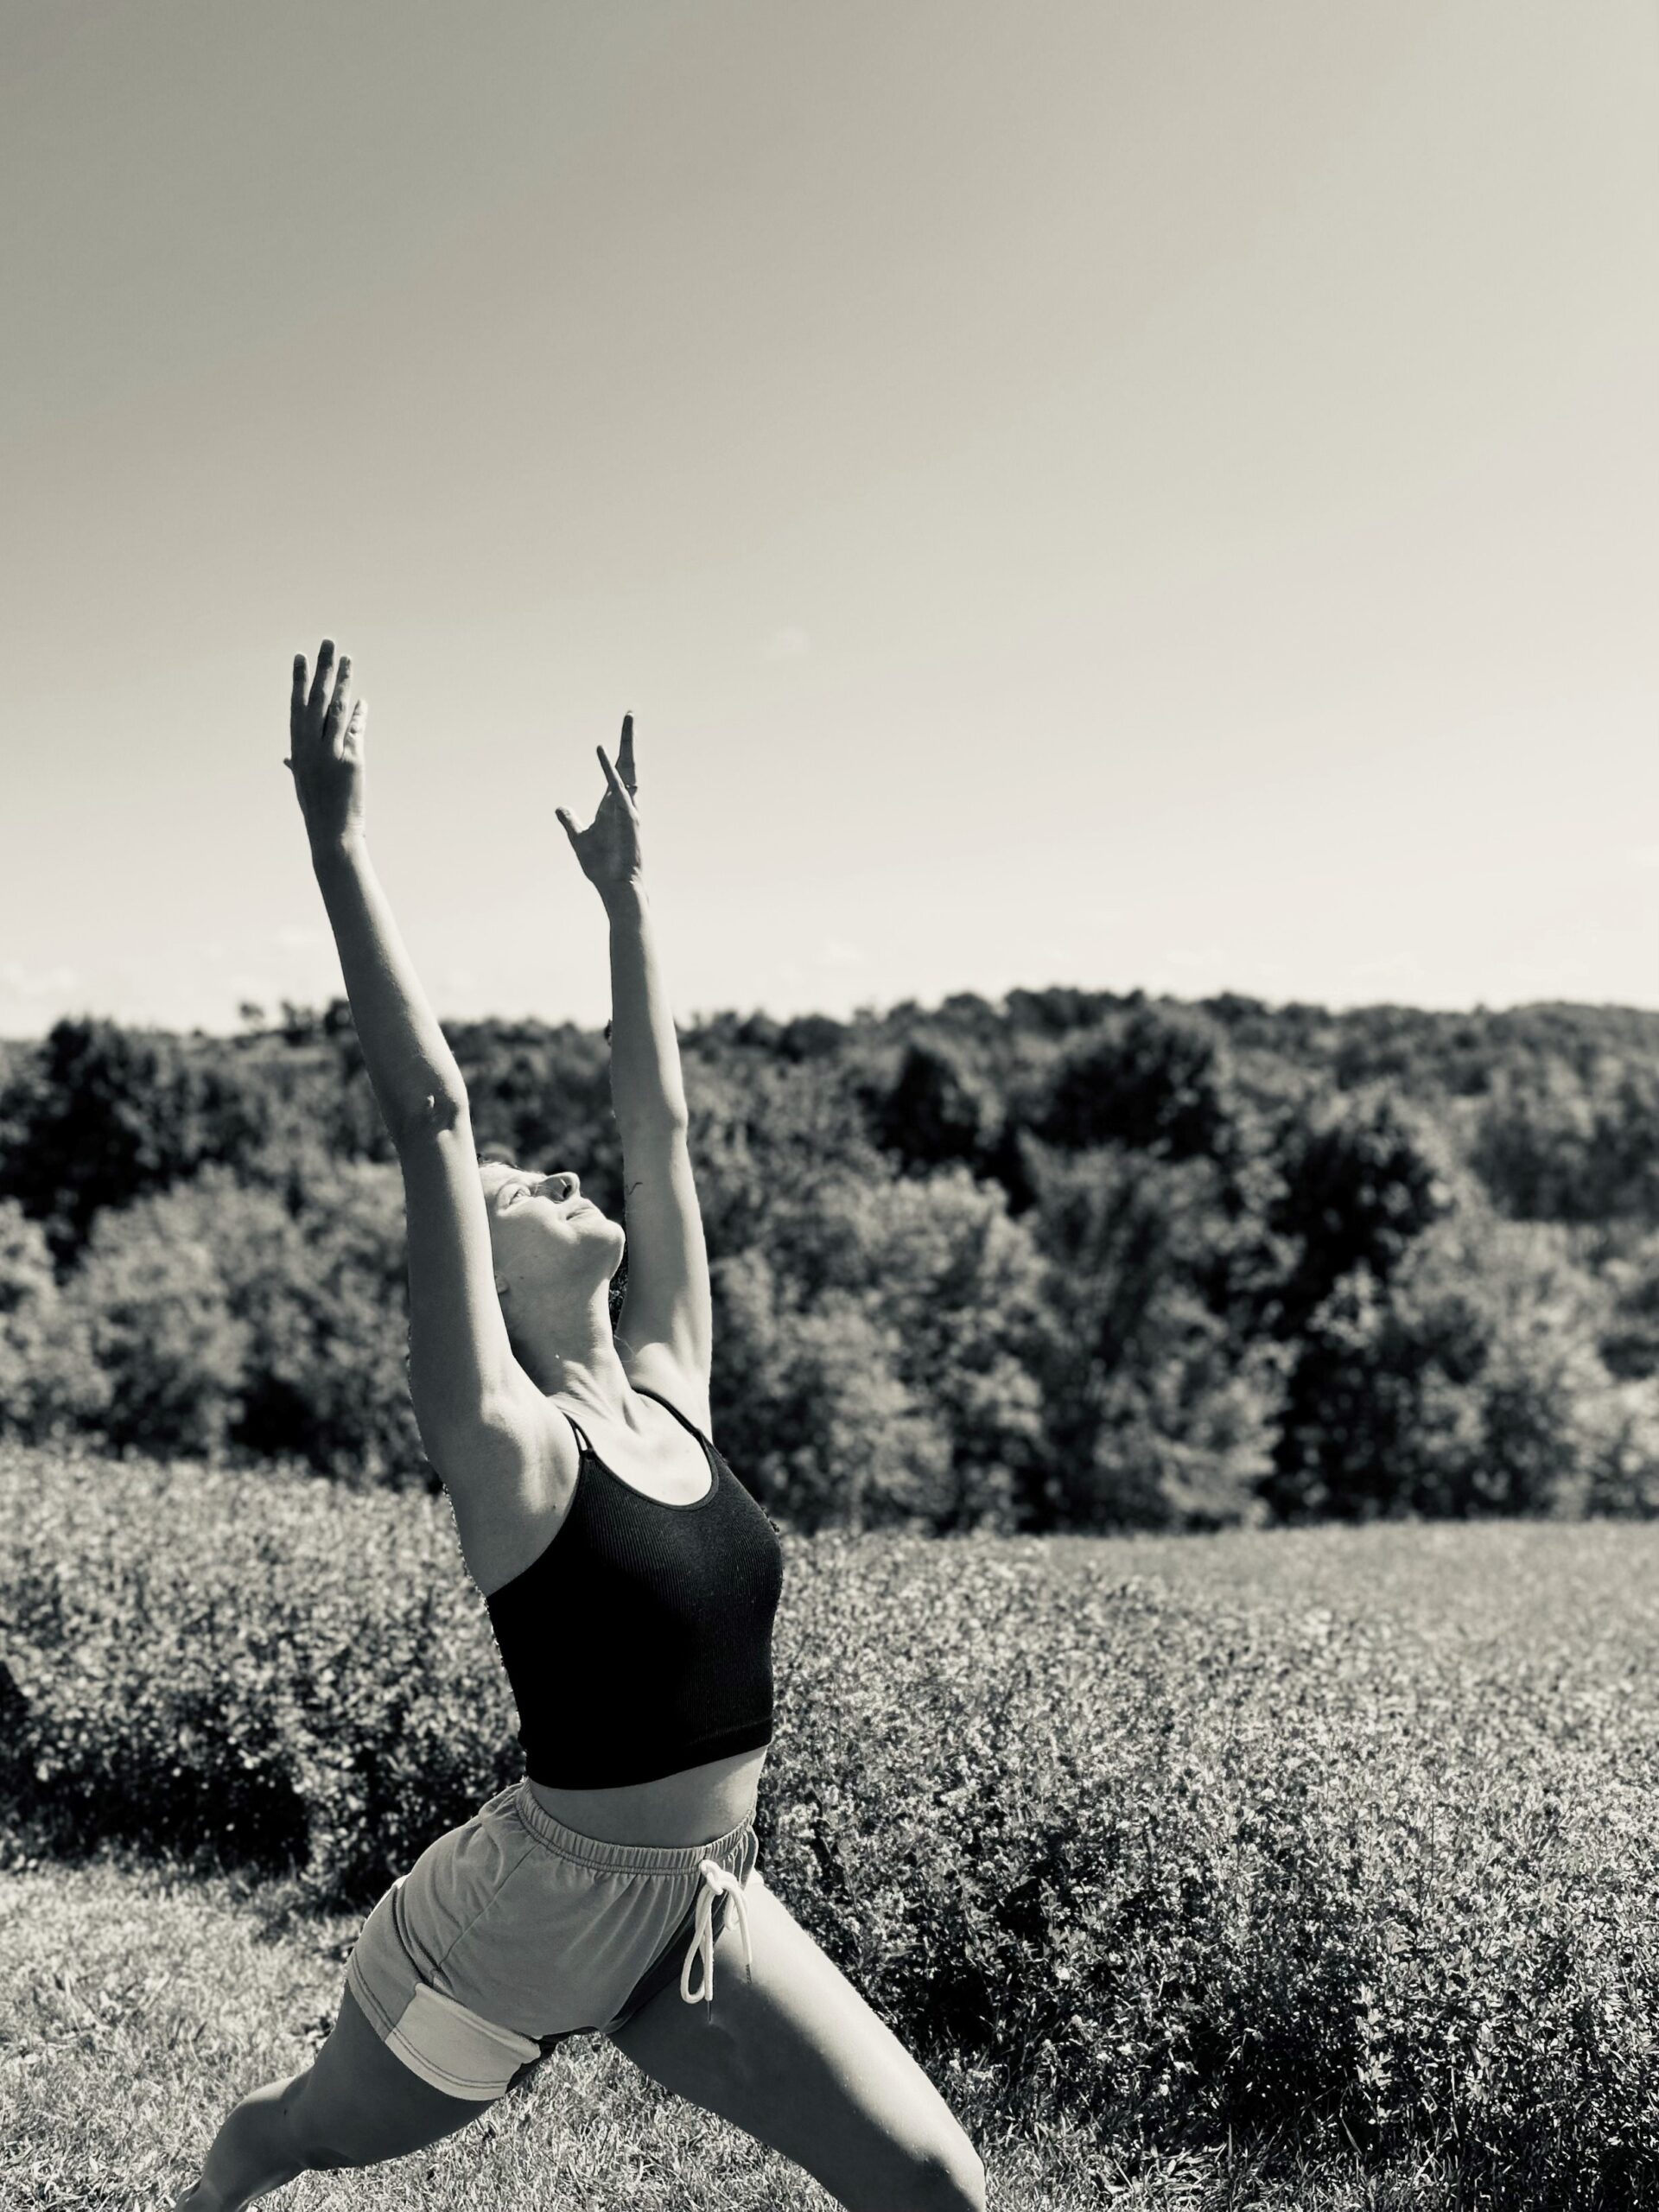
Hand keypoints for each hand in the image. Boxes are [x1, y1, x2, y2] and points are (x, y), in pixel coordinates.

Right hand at [286, 639, 365, 850]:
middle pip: (315, 699)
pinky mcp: (350, 760)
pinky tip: (361, 700)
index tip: (300, 657)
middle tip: (327, 643)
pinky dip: (358, 714)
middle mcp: (310, 747)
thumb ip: (295, 765)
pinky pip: (354, 730)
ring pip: (335, 709)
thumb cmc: (317, 810)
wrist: (331, 833)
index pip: (297, 706)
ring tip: (347, 659)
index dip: (299, 680)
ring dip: (342, 681)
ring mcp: (329, 752)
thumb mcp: (302, 784)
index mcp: (298, 749)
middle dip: (322, 669)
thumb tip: (287, 758)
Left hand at [557, 715, 642, 898]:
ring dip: (625, 745)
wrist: (615, 888)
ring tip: (627, 721)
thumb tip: (561, 807)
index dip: (616, 751)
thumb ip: (570, 821)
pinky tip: (602, 752)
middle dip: (628, 739)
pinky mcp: (629, 820)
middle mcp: (623, 803)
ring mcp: (629, 810)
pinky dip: (610, 770)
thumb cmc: (601, 867)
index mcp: (613, 806)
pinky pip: (618, 789)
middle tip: (630, 713)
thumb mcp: (578, 838)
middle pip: (627, 765)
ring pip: (626, 772)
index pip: (616, 771)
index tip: (622, 730)